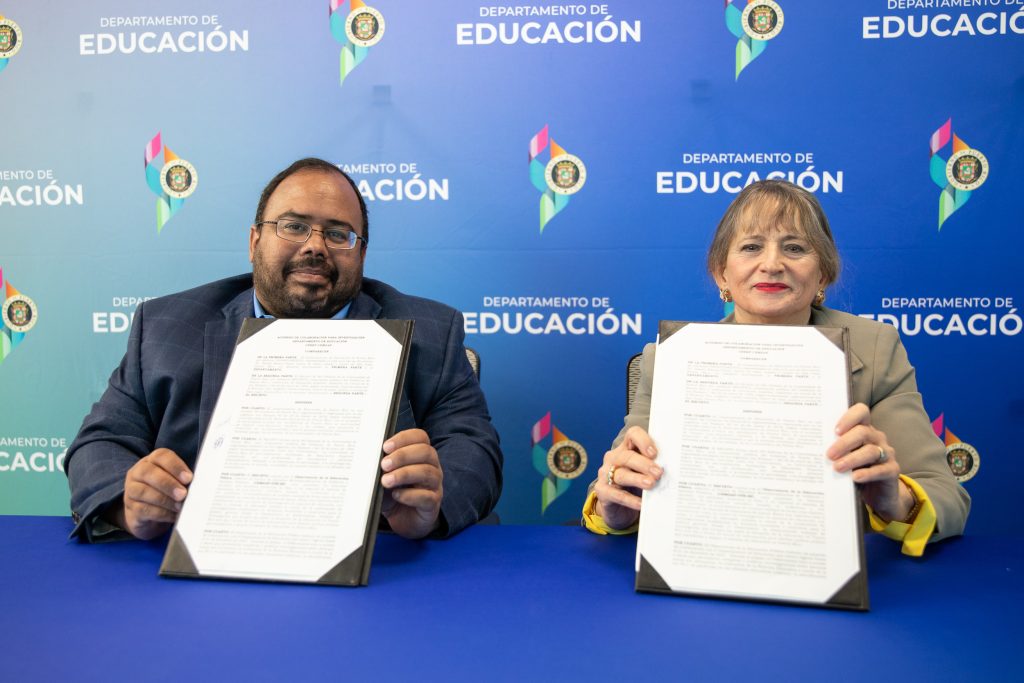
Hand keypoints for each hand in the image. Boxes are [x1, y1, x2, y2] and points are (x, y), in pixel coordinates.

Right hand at [112, 448, 192, 539]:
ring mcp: (131, 491)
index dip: (175, 466)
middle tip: (183, 494)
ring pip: (143, 492)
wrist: (147, 515)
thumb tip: (200, 484)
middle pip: (148, 472)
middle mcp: (138, 473)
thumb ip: (185, 480)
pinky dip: (161, 513)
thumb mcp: (176, 482)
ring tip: (180, 506)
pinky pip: (143, 509)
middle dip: (168, 483)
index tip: (189, 478)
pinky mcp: (131, 509)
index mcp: (152, 461)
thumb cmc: (167, 492)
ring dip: (164, 499)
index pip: (161, 456)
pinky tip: (173, 516)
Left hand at [380, 429, 442, 538]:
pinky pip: (426, 496)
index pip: (420, 437)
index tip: (385, 447)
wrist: (403, 519)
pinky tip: (396, 495)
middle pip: (426, 452)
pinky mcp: (433, 503)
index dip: (404, 438)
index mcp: (421, 454)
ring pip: (427, 473)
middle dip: (403, 456)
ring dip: (404, 474)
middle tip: (384, 464)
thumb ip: (381, 466)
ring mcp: (435, 485)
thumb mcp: (385, 476)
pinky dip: (409, 495)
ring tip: (386, 481)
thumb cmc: (394, 492)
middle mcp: (432, 466)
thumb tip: (368, 458)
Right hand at [593, 426, 662, 529]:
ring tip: (651, 484)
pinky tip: (641, 504)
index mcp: (626, 449)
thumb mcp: (645, 474)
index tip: (655, 453)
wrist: (620, 511)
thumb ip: (655, 468)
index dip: (643, 441)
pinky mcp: (602, 492)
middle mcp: (614, 458)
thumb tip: (675, 469)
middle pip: (627, 456)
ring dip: (637, 479)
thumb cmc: (636, 487)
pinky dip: (629, 499)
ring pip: (621, 474)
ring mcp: (605, 474)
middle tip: (659, 473)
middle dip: (644, 464)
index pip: (633, 435)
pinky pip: (615, 494)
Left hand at [827, 403, 913, 521]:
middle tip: (829, 455)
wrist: (878, 493)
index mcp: (864, 429)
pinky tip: (855, 477)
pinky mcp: (892, 470)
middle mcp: (877, 438)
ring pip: (870, 451)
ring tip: (837, 468)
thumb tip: (811, 450)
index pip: (861, 412)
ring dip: (852, 459)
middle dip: (844, 443)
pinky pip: (881, 470)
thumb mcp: (844, 458)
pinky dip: (867, 474)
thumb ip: (834, 451)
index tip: (835, 431)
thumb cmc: (855, 470)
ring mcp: (886, 453)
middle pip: (862, 432)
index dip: (849, 418)